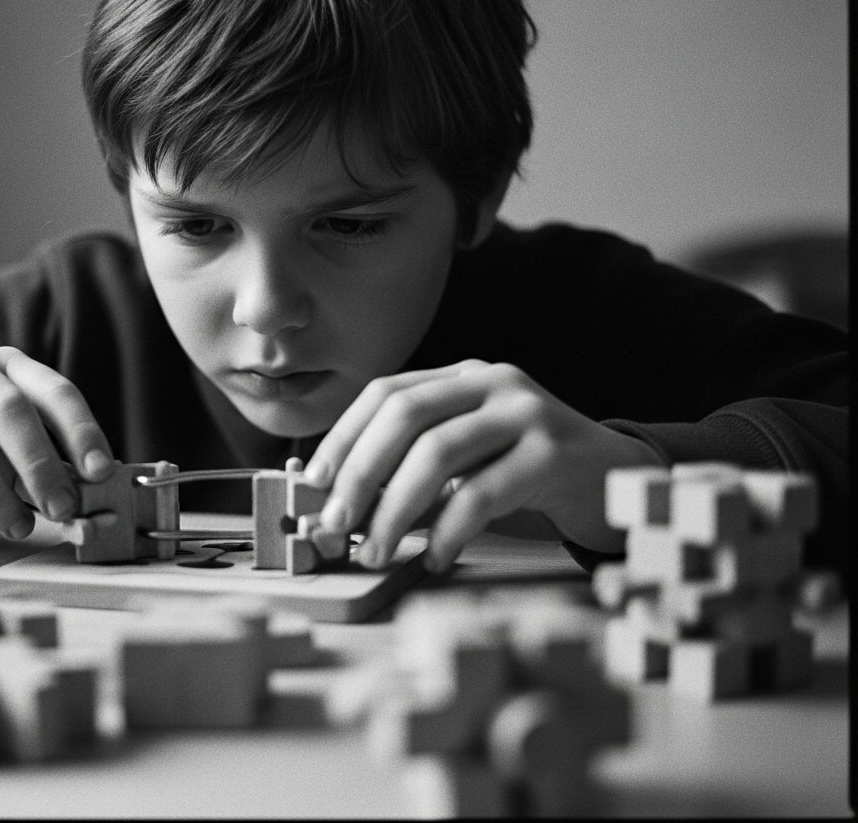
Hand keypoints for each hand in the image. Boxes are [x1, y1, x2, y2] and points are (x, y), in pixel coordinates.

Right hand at [0, 347, 114, 538]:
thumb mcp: (9, 439)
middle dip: (41, 465)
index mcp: (7, 364)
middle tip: (61, 509)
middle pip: (9, 410)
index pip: (54, 390)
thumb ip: (47, 462)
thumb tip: (86, 503)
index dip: (82, 431)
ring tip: (18, 526)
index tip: (100, 473)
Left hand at [303, 360, 664, 570]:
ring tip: (375, 551)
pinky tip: (436, 557)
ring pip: (439, 453)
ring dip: (395, 509)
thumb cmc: (530, 476)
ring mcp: (526, 412)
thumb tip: (342, 508)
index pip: (386, 392)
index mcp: (463, 376)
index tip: (313, 484)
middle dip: (360, 473)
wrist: (619, 480)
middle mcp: (492, 382)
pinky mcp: (554, 452)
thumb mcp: (469, 461)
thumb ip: (415, 472)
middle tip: (334, 525)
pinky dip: (450, 529)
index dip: (343, 437)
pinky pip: (484, 491)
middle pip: (404, 415)